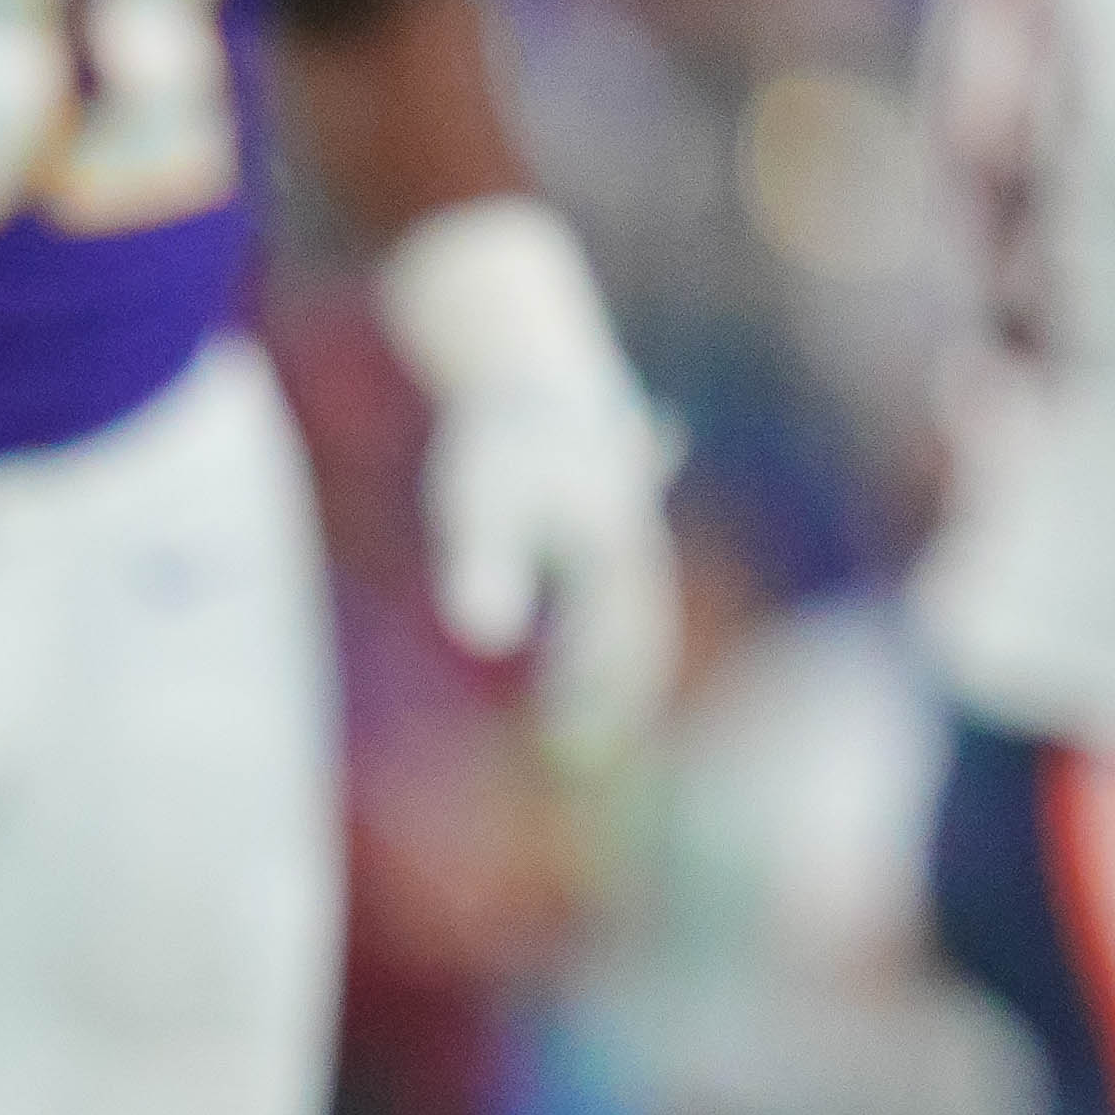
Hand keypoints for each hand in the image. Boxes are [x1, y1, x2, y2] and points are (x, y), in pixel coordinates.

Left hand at [420, 381, 678, 754]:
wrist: (524, 365)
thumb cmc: (497, 441)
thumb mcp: (477, 506)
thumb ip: (483, 569)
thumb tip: (484, 639)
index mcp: (611, 555)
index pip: (606, 644)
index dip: (587, 694)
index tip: (564, 741)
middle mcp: (632, 548)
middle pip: (636, 635)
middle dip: (614, 692)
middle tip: (582, 749)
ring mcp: (629, 529)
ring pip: (636, 613)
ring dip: (618, 667)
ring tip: (587, 720)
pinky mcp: (611, 516)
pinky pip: (620, 591)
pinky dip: (607, 632)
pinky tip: (575, 661)